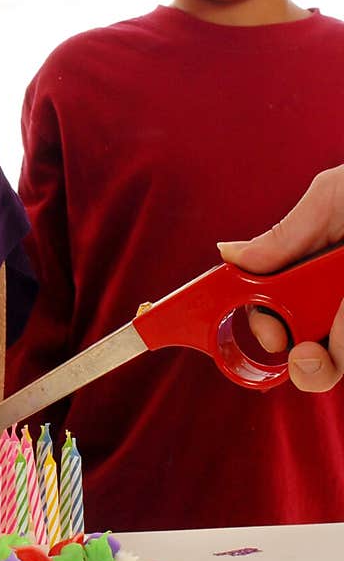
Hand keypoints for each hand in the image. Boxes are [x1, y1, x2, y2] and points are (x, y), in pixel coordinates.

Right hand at [218, 165, 343, 392]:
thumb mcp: (333, 200)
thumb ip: (284, 235)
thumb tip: (228, 256)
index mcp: (315, 274)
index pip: (272, 316)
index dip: (263, 329)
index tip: (270, 331)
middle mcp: (336, 305)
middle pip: (309, 358)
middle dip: (306, 360)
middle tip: (309, 347)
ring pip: (341, 359)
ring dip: (341, 345)